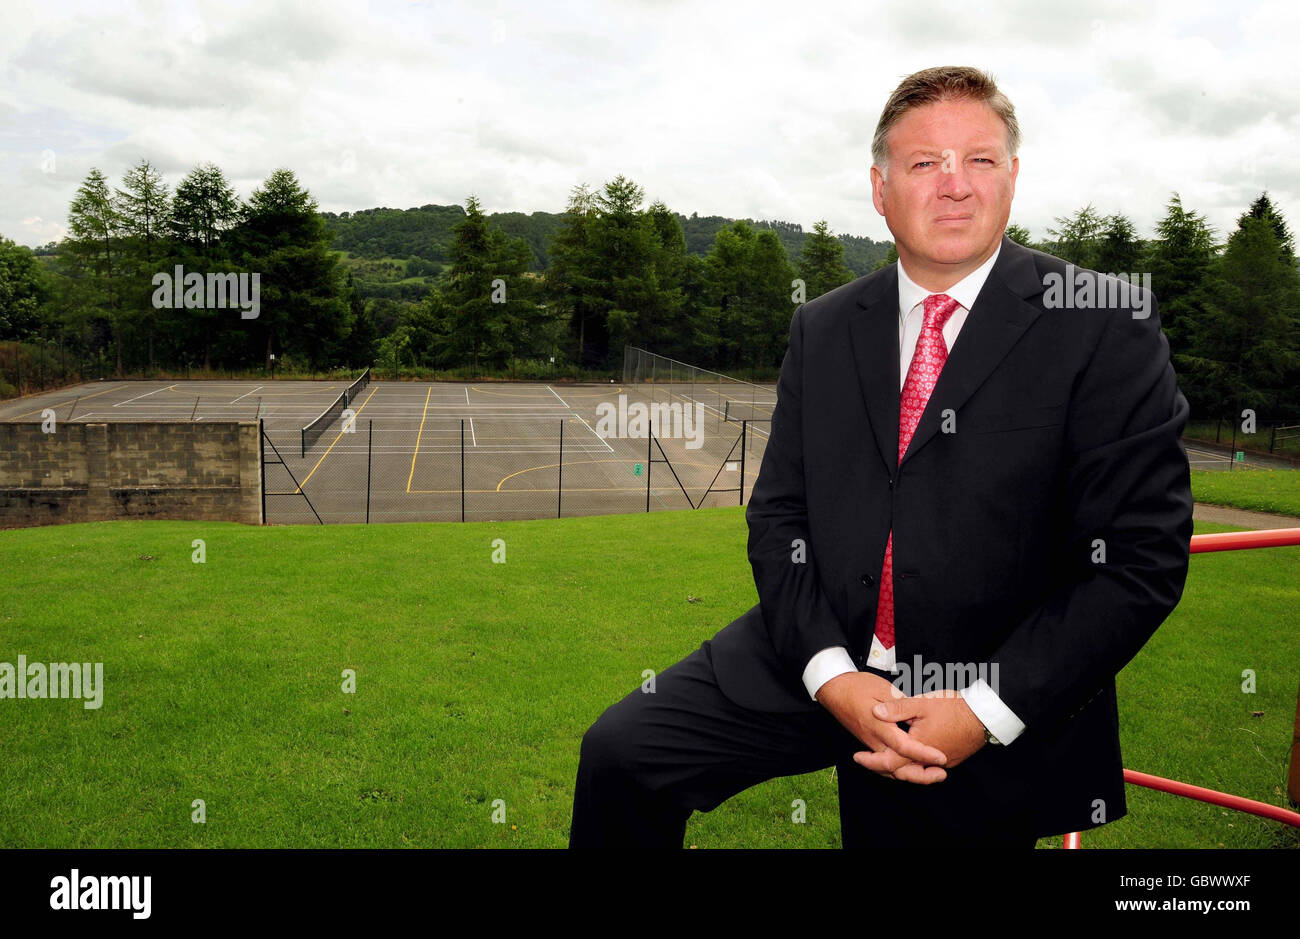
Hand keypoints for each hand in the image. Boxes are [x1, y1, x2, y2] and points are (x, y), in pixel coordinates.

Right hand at [816, 672, 948, 783]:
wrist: (833, 689)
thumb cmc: (856, 686)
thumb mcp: (882, 688)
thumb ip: (900, 704)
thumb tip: (917, 713)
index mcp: (879, 725)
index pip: (904, 746)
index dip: (923, 753)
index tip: (941, 757)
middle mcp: (874, 740)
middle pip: (897, 767)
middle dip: (920, 775)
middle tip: (941, 774)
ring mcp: (870, 744)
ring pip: (890, 769)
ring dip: (911, 775)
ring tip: (932, 773)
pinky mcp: (869, 743)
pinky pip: (884, 765)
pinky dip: (899, 770)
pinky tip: (912, 768)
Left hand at [854, 690, 987, 774]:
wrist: (984, 715)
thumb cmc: (954, 707)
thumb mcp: (921, 703)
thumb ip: (896, 708)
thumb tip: (875, 712)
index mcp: (918, 748)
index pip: (888, 763)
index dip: (871, 761)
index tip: (857, 757)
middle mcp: (929, 761)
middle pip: (899, 771)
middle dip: (880, 766)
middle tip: (865, 759)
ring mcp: (942, 763)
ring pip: (913, 770)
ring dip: (896, 766)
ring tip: (881, 757)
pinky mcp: (950, 760)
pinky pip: (926, 767)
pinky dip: (912, 763)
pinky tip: (906, 753)